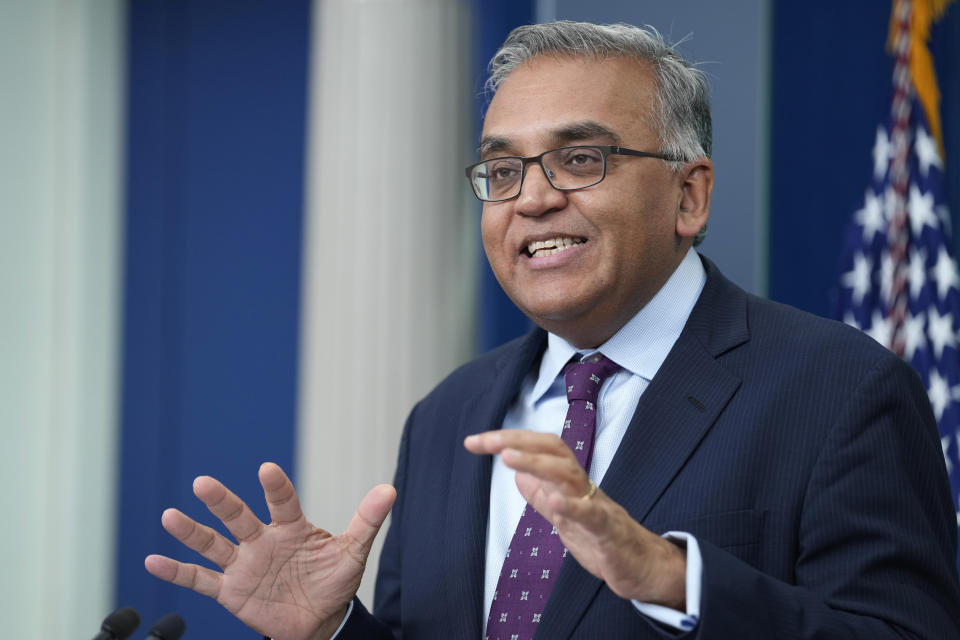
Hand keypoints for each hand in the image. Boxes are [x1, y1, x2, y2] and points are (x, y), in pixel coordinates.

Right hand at [144, 462, 395, 639]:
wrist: (318, 621)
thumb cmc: (333, 581)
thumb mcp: (353, 552)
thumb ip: (367, 520)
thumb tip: (390, 489)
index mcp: (291, 527)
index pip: (283, 502)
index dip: (276, 487)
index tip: (268, 470)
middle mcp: (262, 540)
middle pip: (238, 517)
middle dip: (221, 502)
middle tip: (203, 483)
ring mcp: (244, 564)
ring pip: (214, 544)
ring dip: (192, 532)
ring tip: (170, 516)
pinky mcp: (231, 590)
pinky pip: (200, 580)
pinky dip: (176, 572)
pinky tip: (153, 561)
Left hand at [464, 431, 685, 609]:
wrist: (644, 568)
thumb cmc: (604, 540)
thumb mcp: (564, 517)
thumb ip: (541, 496)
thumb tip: (517, 476)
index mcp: (569, 483)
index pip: (540, 449)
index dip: (509, 440)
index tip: (475, 441)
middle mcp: (582, 487)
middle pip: (553, 451)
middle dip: (518, 442)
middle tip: (486, 441)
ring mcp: (597, 507)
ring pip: (568, 475)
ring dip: (538, 463)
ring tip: (508, 457)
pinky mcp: (609, 533)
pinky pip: (592, 516)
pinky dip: (573, 506)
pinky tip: (553, 501)